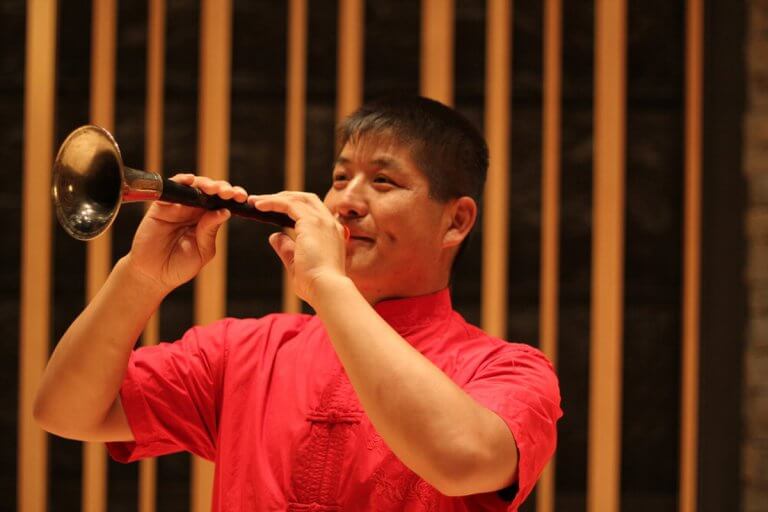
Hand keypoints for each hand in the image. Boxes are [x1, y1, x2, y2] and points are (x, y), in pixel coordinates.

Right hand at [126, 174, 247, 292]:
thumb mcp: (202, 251)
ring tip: (213, 188)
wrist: (153, 275)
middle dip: (222, 188)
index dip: (233, 197)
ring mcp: (178, 206)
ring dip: (205, 183)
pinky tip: (190, 181)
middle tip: (229, 193)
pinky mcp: (161, 206)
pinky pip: (172, 188)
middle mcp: (194, 210)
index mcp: (208, 220)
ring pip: (194, 186)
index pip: (223, 204)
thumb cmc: (180, 266)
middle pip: (211, 191)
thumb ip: (210, 231)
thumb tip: (224, 211)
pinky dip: (181, 181)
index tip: (242, 198)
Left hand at [248, 192, 347, 304]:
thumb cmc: (315, 284)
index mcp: (331, 233)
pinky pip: (288, 204)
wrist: (326, 289)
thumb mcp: (297, 263)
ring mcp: (322, 220)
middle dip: (285, 197)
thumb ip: (287, 248)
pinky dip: (272, 202)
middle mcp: (330, 223)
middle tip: (264, 202)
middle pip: (306, 199)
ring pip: (296, 198)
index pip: (313, 212)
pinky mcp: (311, 221)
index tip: (276, 212)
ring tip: (256, 202)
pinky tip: (258, 206)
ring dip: (274, 198)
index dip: (294, 207)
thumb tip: (274, 236)